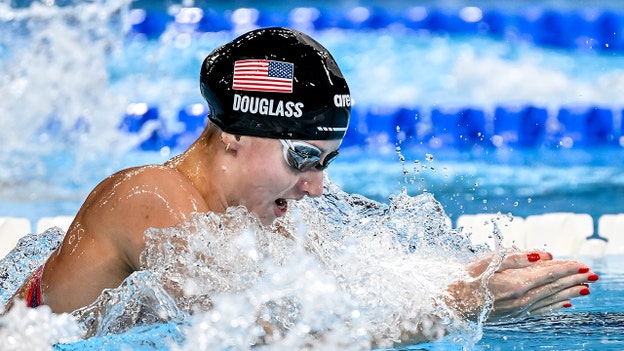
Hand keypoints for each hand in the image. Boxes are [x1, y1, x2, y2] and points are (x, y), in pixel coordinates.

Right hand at [448, 251, 598, 321]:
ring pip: (550, 299)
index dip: (566, 267)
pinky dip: (555, 305)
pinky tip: (565, 304)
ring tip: (585, 288)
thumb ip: (516, 257)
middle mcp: (521, 299)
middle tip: (592, 274)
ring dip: (570, 292)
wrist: (452, 305)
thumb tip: (542, 255)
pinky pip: (541, 310)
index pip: (549, 273)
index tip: (581, 263)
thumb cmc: (465, 279)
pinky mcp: (515, 315)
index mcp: (516, 284)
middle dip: (574, 279)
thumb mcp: (487, 262)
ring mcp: (519, 309)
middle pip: (554, 287)